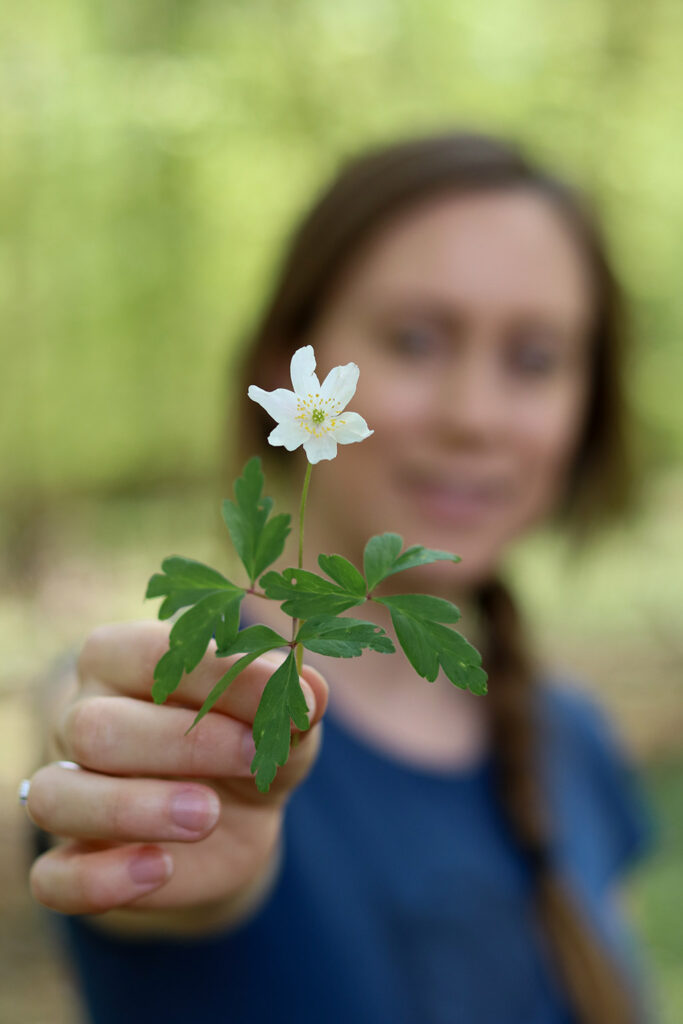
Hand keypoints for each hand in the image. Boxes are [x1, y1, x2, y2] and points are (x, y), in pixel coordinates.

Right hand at [26, 621, 327, 924]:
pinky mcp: (73, 860)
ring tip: (207, 816)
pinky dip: (99, 881)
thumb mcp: (279, 718)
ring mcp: (67, 789)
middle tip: (255, 758)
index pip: (150, 654)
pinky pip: (53, 878)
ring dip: (132, 810)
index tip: (288, 702)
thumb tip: (311, 690)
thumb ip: (288, 702)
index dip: (219, 676)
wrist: (235, 818)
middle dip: (181, 745)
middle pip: (94, 728)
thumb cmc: (248, 740)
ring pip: (56, 797)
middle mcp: (81, 717)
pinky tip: (161, 870)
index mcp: (123, 659)